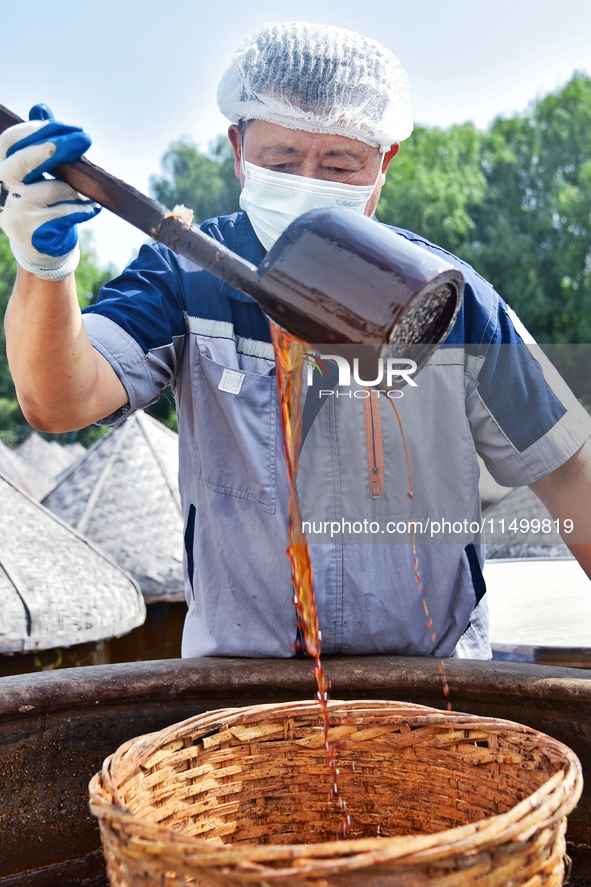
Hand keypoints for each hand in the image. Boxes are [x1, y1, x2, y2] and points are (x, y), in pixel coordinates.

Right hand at [0, 104, 99, 280]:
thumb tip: (40, 107)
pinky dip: (84, 210)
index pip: (13, 140)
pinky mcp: (32, 230)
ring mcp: (14, 209)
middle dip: (59, 147)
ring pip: (55, 189)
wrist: (37, 245)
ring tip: (85, 193)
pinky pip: (67, 213)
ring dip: (77, 190)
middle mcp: (0, 186)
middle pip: (27, 160)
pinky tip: (93, 208)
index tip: (70, 128)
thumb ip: (38, 140)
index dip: (41, 130)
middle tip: (85, 139)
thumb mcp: (35, 169)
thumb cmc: (38, 199)